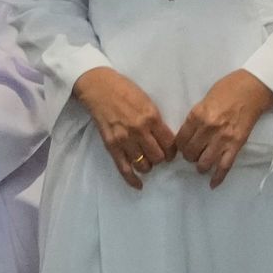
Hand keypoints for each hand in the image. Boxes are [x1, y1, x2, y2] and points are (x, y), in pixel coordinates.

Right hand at [73, 66, 174, 187]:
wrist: (99, 88)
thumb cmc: (125, 90)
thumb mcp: (147, 101)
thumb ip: (156, 120)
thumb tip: (165, 139)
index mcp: (151, 117)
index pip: (170, 143)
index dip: (172, 150)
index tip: (170, 150)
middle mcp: (139, 130)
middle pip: (158, 157)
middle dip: (161, 158)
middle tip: (158, 155)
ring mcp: (124, 140)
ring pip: (144, 165)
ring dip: (148, 166)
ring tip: (147, 161)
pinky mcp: (111, 146)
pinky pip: (124, 168)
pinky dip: (132, 180)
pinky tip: (139, 185)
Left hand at [175, 70, 272, 185]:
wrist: (253, 89)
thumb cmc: (228, 89)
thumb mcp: (204, 100)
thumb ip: (196, 117)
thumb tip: (190, 134)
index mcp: (197, 115)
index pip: (181, 140)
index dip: (180, 146)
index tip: (184, 147)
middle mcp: (207, 129)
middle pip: (190, 153)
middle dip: (190, 156)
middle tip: (194, 154)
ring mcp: (222, 139)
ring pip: (204, 163)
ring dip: (201, 166)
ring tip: (203, 164)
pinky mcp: (236, 145)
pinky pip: (224, 166)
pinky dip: (217, 178)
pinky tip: (212, 184)